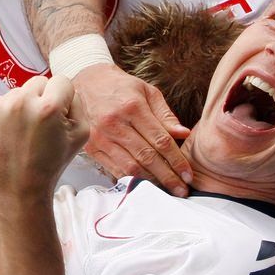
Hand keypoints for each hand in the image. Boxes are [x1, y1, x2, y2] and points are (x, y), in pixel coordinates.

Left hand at [0, 74, 87, 201]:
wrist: (16, 189)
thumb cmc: (50, 164)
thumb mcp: (80, 135)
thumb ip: (77, 104)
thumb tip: (64, 89)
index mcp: (48, 108)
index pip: (61, 81)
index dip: (63, 98)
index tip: (58, 115)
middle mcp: (21, 102)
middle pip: (38, 83)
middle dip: (42, 100)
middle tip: (40, 127)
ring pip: (18, 93)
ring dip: (22, 108)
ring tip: (21, 135)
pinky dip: (4, 115)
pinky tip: (7, 136)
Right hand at [69, 63, 191, 194]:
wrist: (87, 84)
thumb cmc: (121, 87)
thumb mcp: (147, 92)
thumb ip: (165, 115)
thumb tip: (184, 134)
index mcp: (132, 107)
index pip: (160, 140)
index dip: (176, 160)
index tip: (188, 174)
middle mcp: (115, 124)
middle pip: (147, 157)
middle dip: (168, 176)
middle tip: (182, 190)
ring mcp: (101, 137)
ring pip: (130, 167)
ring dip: (151, 182)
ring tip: (166, 190)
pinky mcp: (91, 147)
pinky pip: (115, 169)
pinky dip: (131, 179)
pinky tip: (145, 185)